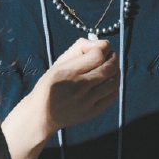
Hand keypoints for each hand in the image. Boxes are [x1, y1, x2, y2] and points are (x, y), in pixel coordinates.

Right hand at [1, 38, 119, 158]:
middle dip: (113, 58)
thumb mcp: (57, 64)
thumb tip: (99, 43)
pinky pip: (112, 96)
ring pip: (113, 82)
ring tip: (111, 67)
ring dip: (117, 71)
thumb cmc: (49, 86)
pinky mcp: (92, 112)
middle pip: (109, 68)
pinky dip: (115, 85)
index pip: (97, 55)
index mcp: (68, 72)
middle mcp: (79, 87)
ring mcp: (87, 101)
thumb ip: (78, 49)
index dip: (105, 47)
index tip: (104, 46)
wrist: (42, 115)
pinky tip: (110, 80)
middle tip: (111, 55)